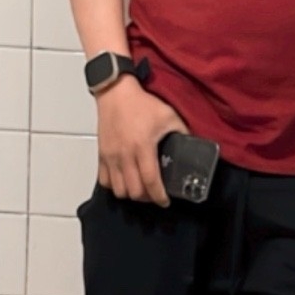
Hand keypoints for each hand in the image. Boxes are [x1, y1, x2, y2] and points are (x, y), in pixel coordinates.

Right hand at [95, 76, 187, 204]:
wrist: (115, 92)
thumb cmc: (142, 103)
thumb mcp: (169, 116)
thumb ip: (182, 133)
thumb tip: (193, 146)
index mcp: (143, 147)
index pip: (151, 181)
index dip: (159, 196)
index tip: (166, 201)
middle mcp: (124, 155)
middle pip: (134, 191)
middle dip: (147, 198)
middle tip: (155, 194)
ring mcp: (110, 156)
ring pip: (119, 190)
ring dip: (131, 193)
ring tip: (140, 189)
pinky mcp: (101, 154)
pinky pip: (105, 181)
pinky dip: (115, 186)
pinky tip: (124, 181)